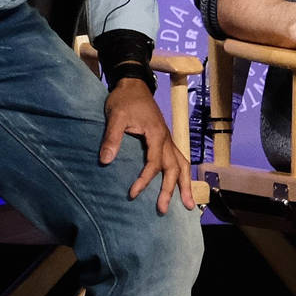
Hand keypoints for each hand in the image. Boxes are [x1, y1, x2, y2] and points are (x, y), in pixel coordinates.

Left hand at [99, 79, 194, 215]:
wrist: (132, 85)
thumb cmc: (124, 100)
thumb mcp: (115, 116)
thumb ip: (111, 138)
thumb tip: (105, 161)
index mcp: (156, 134)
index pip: (153, 163)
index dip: (144, 180)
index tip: (133, 193)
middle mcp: (166, 139)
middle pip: (174, 168)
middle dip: (170, 190)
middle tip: (163, 210)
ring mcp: (168, 139)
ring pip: (182, 164)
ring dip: (185, 184)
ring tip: (189, 204)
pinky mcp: (165, 139)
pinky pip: (178, 159)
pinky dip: (182, 174)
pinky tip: (182, 185)